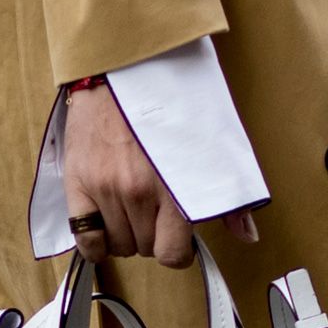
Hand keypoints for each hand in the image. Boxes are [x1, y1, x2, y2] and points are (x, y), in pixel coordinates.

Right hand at [61, 81, 257, 267]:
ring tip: (129, 210)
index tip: (174, 241)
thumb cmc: (165, 106)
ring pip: (117, 246)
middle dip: (151, 237)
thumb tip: (248, 236)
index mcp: (174, 189)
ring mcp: (106, 190)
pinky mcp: (78, 184)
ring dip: (125, 235)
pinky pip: (85, 240)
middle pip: (144, 250)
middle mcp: (138, 193)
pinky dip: (95, 243)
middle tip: (152, 212)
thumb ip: (227, 199)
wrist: (120, 72)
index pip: (171, 255)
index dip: (176, 252)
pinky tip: (103, 225)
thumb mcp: (207, 148)